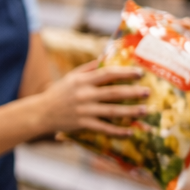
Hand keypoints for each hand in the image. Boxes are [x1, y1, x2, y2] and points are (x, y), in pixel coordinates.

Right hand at [32, 58, 150, 136]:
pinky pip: (103, 128)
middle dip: (133, 92)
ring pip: (112, 111)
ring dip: (130, 111)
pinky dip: (117, 131)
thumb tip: (105, 58)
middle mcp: (84, 94)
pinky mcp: (82, 124)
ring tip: (144, 110)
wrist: (41, 112)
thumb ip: (88, 69)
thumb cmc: (57, 93)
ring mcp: (84, 110)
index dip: (124, 73)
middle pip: (113, 92)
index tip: (140, 73)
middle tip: (148, 92)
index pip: (107, 74)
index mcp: (82, 81)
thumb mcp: (70, 77)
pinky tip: (130, 131)